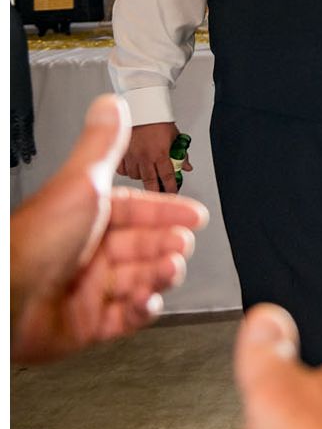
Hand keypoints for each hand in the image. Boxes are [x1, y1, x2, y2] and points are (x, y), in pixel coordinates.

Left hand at [11, 94, 207, 364]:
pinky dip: (143, 308)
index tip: (194, 215)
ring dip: (161, 274)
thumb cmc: (34, 243)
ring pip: (142, 279)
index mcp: (87, 218)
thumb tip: (112, 104)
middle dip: (168, 244)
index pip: (138, 212)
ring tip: (168, 269)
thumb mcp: (82, 183)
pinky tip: (147, 298)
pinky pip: (129, 317)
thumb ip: (102, 146)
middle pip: (145, 246)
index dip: (168, 212)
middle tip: (181, 244)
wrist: (7, 300)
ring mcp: (89, 289)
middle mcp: (89, 252)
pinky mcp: (89, 324)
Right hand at [122, 119, 184, 193]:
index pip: (167, 177)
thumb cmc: (157, 120)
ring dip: (142, 178)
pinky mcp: (119, 153)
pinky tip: (133, 169)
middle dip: (156, 190)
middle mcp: (145, 157)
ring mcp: (131, 156)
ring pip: (136, 177)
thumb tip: (187, 166)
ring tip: (148, 177)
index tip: (173, 192)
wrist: (141, 108)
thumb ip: (181, 153)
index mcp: (160, 153)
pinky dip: (128, 172)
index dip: (171, 188)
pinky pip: (122, 170)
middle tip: (159, 193)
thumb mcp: (175, 135)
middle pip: (150, 182)